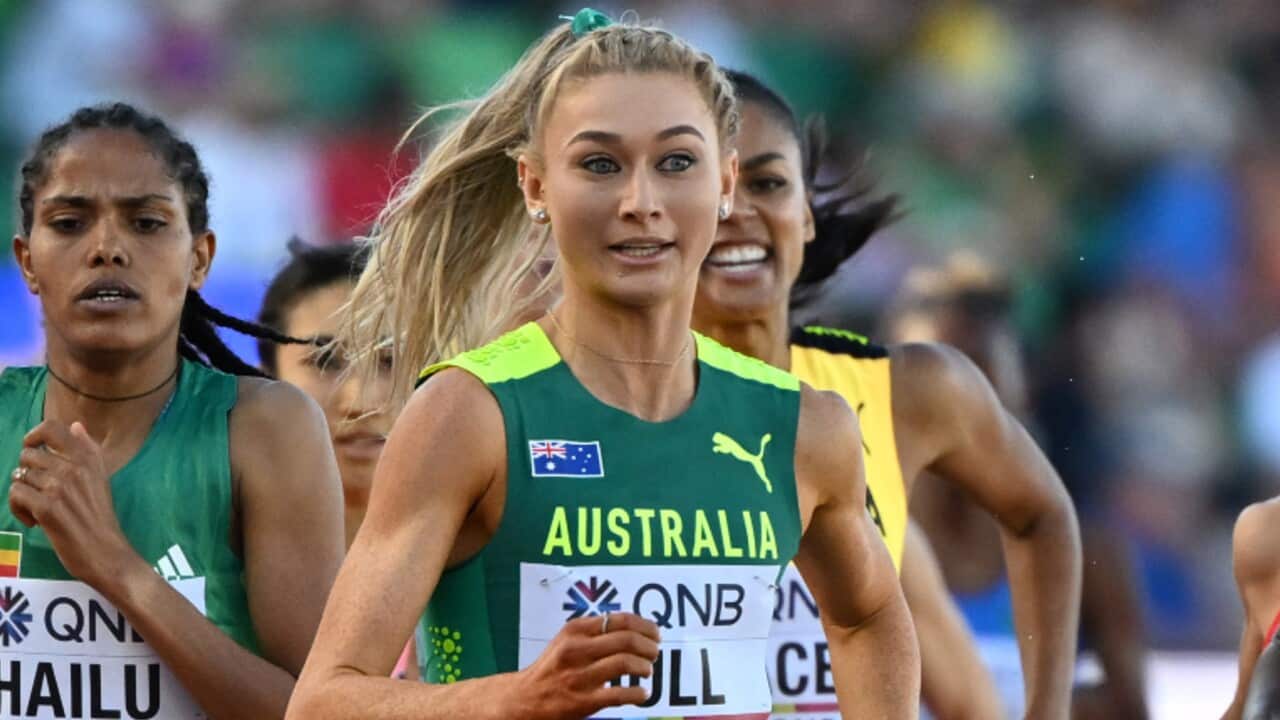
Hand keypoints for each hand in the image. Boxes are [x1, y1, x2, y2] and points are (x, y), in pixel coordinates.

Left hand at [8, 420, 141, 590]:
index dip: (35, 435)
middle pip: (28, 455)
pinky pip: (16, 494)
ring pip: (19, 476)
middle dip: (27, 473)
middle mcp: (74, 468)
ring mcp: (59, 487)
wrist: (106, 552)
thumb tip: (76, 426)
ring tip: (36, 508)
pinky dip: (19, 509)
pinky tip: (34, 520)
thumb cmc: (101, 517)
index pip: (52, 428)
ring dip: (23, 494)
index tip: (34, 448)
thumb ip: (88, 450)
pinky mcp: (46, 507)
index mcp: (88, 458)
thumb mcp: (101, 478)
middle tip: (39, 491)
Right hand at [511, 612, 660, 718]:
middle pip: (627, 640)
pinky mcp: (583, 701)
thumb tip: (633, 627)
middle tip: (654, 653)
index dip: (645, 626)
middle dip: (649, 646)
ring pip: (625, 663)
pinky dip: (637, 694)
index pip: (621, 620)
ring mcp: (579, 676)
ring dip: (644, 667)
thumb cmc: (551, 667)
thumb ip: (594, 630)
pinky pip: (619, 695)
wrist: (524, 698)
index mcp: (575, 630)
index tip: (655, 633)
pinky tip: (642, 694)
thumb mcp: (566, 639)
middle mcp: (577, 649)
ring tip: (647, 670)